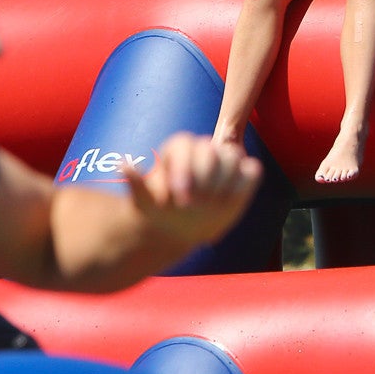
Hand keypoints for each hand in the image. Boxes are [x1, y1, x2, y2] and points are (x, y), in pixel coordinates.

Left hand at [122, 132, 261, 248]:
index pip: (184, 145)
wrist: (181, 228)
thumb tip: (124, 165)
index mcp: (177, 150)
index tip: (179, 197)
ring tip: (211, 206)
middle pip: (209, 151)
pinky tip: (229, 203)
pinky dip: (244, 185)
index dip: (183, 169)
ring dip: (223, 184)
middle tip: (194, 206)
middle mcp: (202, 149)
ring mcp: (224, 160)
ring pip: (232, 157)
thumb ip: (136, 185)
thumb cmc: (160, 213)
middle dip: (203, 179)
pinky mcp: (243, 174)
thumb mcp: (144, 204)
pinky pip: (251, 171)